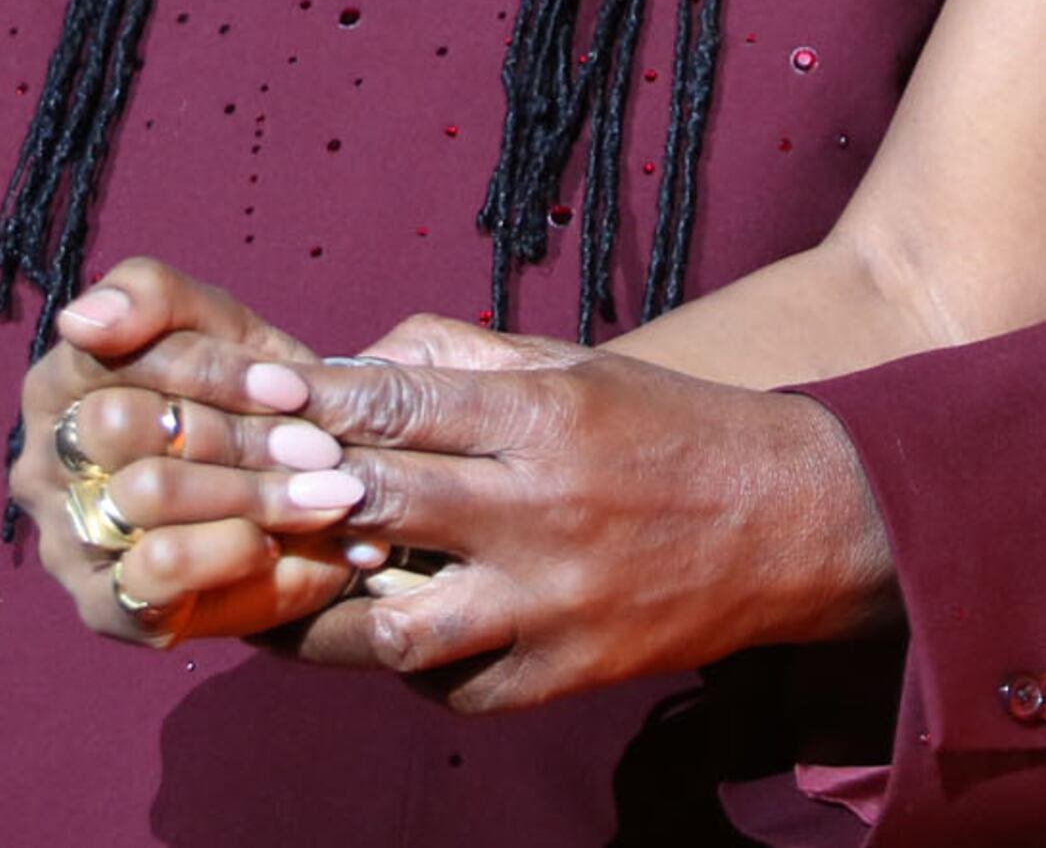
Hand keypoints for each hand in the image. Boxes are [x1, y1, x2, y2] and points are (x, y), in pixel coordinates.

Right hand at [9, 257, 378, 644]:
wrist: (298, 496)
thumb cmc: (246, 399)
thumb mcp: (217, 325)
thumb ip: (151, 296)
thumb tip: (82, 319)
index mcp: (57, 382)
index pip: (111, 352)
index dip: (212, 369)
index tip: (293, 391)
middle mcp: (42, 462)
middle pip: (123, 424)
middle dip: (238, 433)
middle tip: (318, 451)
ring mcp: (65, 538)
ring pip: (145, 494)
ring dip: (251, 492)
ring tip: (322, 496)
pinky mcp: (100, 606)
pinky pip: (155, 573)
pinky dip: (229, 552)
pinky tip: (273, 544)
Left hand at [269, 315, 904, 711]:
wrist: (799, 521)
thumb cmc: (673, 428)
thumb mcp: (576, 364)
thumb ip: (463, 356)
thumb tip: (356, 365)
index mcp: (543, 412)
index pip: (392, 402)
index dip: (310, 406)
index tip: (258, 409)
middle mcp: (541, 506)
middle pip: (373, 504)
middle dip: (294, 501)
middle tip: (246, 501)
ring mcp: (554, 601)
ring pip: (398, 626)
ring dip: (336, 612)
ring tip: (300, 595)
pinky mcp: (571, 674)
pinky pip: (458, 690)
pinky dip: (417, 670)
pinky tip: (403, 637)